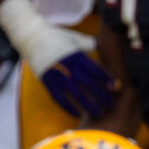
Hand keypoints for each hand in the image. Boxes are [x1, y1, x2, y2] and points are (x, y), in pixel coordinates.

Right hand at [0, 0, 116, 117]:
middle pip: (89, 84)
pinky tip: (77, 113)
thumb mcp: (74, 37)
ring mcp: (57, 74)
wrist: (31, 35)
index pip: (96, 70)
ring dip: (88, 105)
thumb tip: (105, 43)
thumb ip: (89, 43)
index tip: (117, 88)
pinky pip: (59, 97)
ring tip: (98, 113)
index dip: (107, 79)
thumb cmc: (55, 36)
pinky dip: (68, 107)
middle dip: (102, 96)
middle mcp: (68, 66)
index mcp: (77, 55)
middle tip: (111, 105)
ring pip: (76, 94)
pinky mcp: (47, 80)